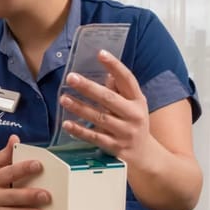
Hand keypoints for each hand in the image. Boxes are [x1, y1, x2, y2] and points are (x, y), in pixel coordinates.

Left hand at [58, 50, 153, 169]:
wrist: (146, 156)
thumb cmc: (134, 125)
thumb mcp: (132, 107)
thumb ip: (119, 91)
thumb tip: (106, 73)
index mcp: (138, 100)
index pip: (127, 79)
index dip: (115, 65)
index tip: (100, 53)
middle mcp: (134, 115)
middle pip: (109, 98)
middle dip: (88, 87)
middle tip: (71, 78)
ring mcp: (125, 132)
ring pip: (99, 117)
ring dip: (79, 107)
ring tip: (63, 98)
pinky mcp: (115, 147)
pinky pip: (94, 137)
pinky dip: (80, 130)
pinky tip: (67, 123)